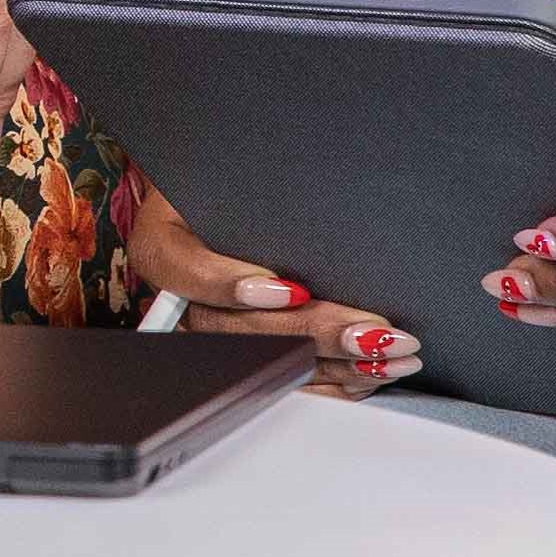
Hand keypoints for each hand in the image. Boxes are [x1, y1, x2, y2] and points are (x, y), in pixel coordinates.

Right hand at [113, 174, 418, 399]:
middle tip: (370, 331)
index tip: (291, 290)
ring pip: (265, 362)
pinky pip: (282, 380)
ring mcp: (211, 332)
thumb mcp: (240, 175)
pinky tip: (368, 372)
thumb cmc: (244, 182)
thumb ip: (263, 194)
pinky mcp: (245, 356)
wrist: (237, 196)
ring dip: (334, 363)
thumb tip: (317, 210)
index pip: (184, 269)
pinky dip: (329, 382)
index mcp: (164, 244)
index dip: (232, 285)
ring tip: (391, 353)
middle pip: (237, 329)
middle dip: (311, 332)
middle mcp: (180, 298)